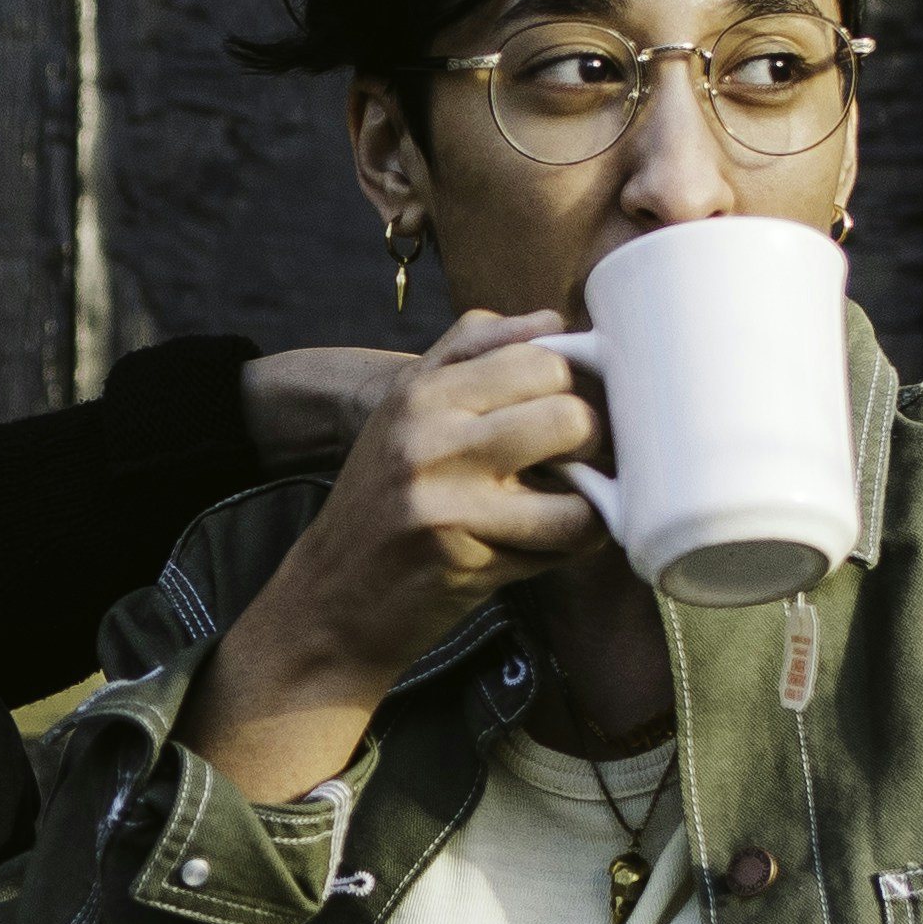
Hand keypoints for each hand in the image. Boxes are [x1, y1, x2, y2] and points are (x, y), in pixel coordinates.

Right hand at [177, 306, 604, 801]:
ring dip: (593, 492)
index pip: (539, 354)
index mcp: (420, 390)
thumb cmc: (384, 507)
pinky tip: (556, 543)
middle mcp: (428, 432)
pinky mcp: (462, 551)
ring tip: (571, 505)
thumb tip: (556, 322)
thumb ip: (472, 356)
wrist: (330, 601)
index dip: (576, 385)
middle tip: (576, 465)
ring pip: (576, 467)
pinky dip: (579, 539)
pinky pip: (564, 533)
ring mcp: (444, 493)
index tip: (573, 414)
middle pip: (566, 406)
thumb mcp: (405, 415)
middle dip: (590, 439)